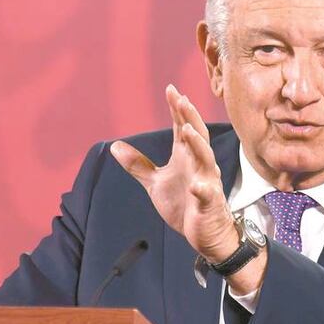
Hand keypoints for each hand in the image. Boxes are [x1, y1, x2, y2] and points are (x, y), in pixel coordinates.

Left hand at [110, 85, 239, 261]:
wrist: (206, 233)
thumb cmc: (184, 204)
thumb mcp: (155, 183)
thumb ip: (138, 165)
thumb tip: (114, 146)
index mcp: (186, 157)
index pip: (182, 127)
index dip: (177, 109)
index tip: (170, 89)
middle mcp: (199, 165)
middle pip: (196, 136)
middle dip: (189, 117)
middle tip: (181, 99)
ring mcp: (206, 182)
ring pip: (206, 159)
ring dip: (198, 145)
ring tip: (187, 130)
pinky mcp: (208, 203)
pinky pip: (206, 195)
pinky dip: (202, 189)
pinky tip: (196, 186)